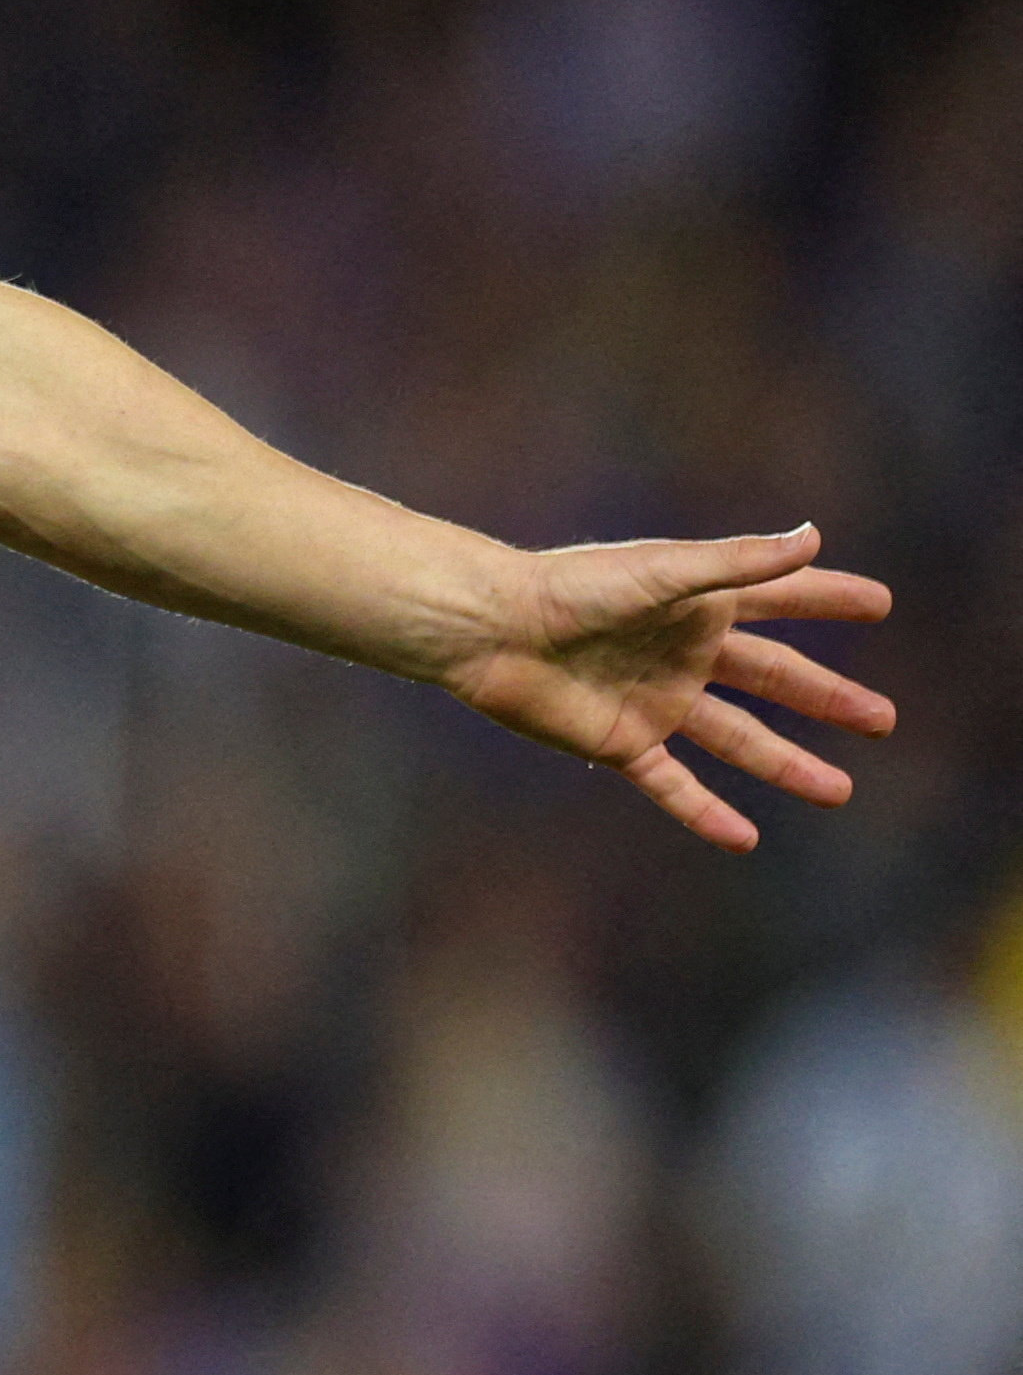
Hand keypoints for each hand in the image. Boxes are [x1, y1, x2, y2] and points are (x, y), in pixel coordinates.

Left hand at [443, 525, 895, 850]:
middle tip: (884, 719)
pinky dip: (705, 811)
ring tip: (838, 790)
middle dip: (827, 698)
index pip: (781, 599)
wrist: (491, 629)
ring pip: (736, 738)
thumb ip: (740, 562)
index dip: (828, 597)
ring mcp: (655, 700)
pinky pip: (671, 784)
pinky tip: (745, 838)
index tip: (880, 602)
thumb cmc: (573, 588)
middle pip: (772, 678)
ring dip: (786, 764)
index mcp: (696, 603)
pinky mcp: (620, 741)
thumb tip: (813, 536)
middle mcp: (682, 652)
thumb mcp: (666, 572)